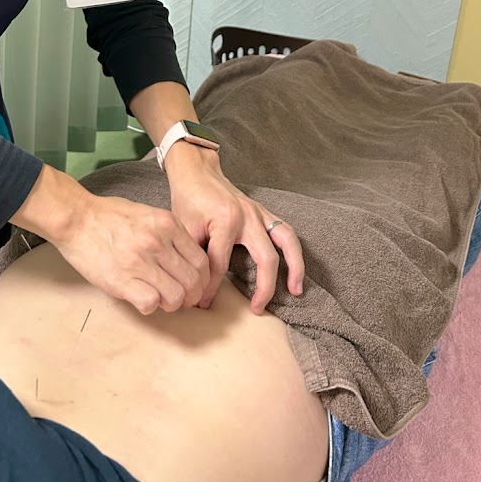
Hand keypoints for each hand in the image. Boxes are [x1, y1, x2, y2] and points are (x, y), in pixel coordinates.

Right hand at [11, 163, 209, 315]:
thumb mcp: (148, 214)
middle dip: (192, 296)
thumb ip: (169, 234)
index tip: (196, 286)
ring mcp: (140, 261)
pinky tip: (141, 297)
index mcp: (167, 224)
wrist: (77, 218)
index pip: (201, 261)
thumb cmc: (109, 216)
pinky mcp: (121, 279)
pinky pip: (150, 303)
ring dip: (172, 304)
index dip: (203, 279)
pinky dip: (150, 306)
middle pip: (193, 281)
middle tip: (182, 299)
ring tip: (161, 299)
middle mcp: (157, 242)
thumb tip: (185, 259)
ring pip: (176, 296)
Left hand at [164, 143, 303, 313]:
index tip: (204, 304)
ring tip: (296, 291)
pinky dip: (293, 251)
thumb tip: (195, 288)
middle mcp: (247, 217)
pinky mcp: (264, 211)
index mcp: (225, 221)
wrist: (196, 171)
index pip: (221, 266)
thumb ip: (194, 257)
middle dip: (264, 289)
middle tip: (258, 310)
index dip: (212, 289)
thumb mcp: (183, 229)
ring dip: (295, 267)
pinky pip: (286, 231)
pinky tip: (294, 268)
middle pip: (266, 259)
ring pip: (287, 241)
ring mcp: (259, 213)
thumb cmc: (188, 199)